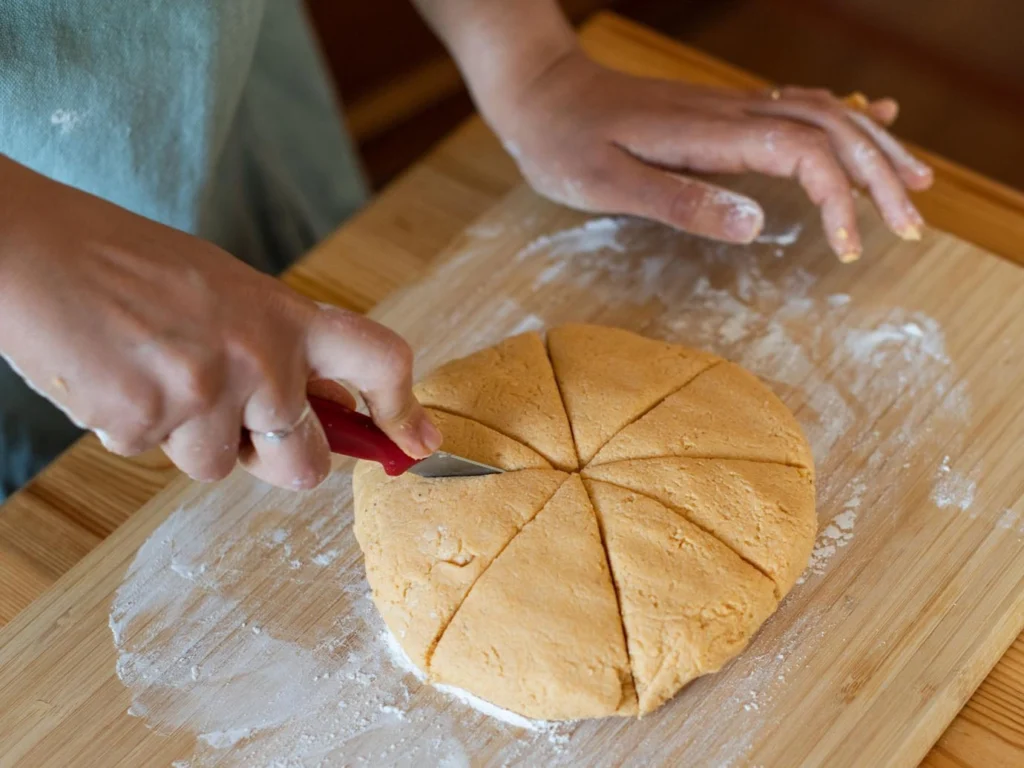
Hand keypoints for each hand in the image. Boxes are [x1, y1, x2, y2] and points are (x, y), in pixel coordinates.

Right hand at [0, 162, 440, 488]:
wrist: (34, 250)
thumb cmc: (129, 265)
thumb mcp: (226, 290)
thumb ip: (277, 346)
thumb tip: (316, 406)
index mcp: (285, 315)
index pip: (380, 360)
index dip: (403, 411)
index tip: (416, 445)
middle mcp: (259, 359)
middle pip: (306, 466)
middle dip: (280, 462)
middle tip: (245, 431)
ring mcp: (203, 396)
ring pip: (219, 468)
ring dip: (193, 441)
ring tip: (153, 375)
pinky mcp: (145, 425)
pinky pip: (157, 457)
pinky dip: (137, 429)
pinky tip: (114, 377)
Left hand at [486, 48, 932, 260]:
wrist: (540, 93)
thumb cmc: (564, 144)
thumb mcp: (608, 184)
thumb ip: (680, 203)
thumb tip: (758, 224)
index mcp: (712, 134)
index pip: (804, 155)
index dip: (840, 199)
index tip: (850, 249)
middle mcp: (731, 112)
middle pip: (831, 129)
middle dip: (881, 174)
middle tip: (917, 222)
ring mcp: (728, 106)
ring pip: (823, 113)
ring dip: (873, 146)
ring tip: (916, 179)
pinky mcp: (718, 111)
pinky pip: (796, 104)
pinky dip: (842, 115)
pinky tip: (866, 119)